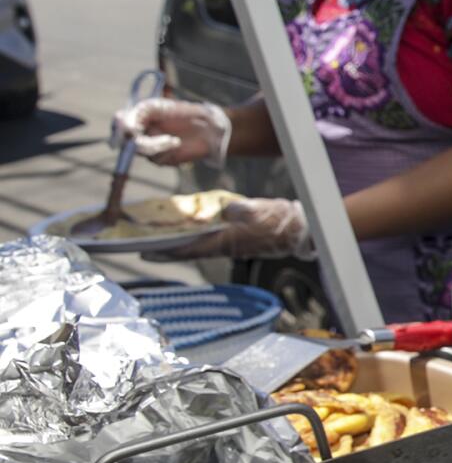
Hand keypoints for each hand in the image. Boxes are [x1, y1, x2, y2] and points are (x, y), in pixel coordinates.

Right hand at [114, 98, 230, 167]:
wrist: (208, 127)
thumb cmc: (183, 113)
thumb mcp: (157, 107)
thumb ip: (139, 114)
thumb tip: (127, 131)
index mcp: (136, 119)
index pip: (117, 125)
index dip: (117, 127)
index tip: (125, 124)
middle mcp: (138, 135)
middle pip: (122, 141)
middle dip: (133, 139)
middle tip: (142, 134)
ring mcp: (147, 148)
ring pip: (139, 150)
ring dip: (154, 144)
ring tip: (173, 139)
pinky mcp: (159, 159)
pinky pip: (154, 157)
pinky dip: (164, 149)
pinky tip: (176, 143)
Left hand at [156, 198, 314, 260]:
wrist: (298, 229)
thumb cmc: (279, 222)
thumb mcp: (260, 212)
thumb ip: (241, 210)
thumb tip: (225, 209)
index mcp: (225, 242)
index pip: (188, 249)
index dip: (165, 252)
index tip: (144, 253)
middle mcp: (223, 247)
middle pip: (187, 250)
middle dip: (166, 249)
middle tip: (143, 247)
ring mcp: (229, 244)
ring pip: (196, 245)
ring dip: (178, 243)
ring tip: (160, 237)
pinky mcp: (236, 239)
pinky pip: (208, 239)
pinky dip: (194, 236)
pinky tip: (189, 228)